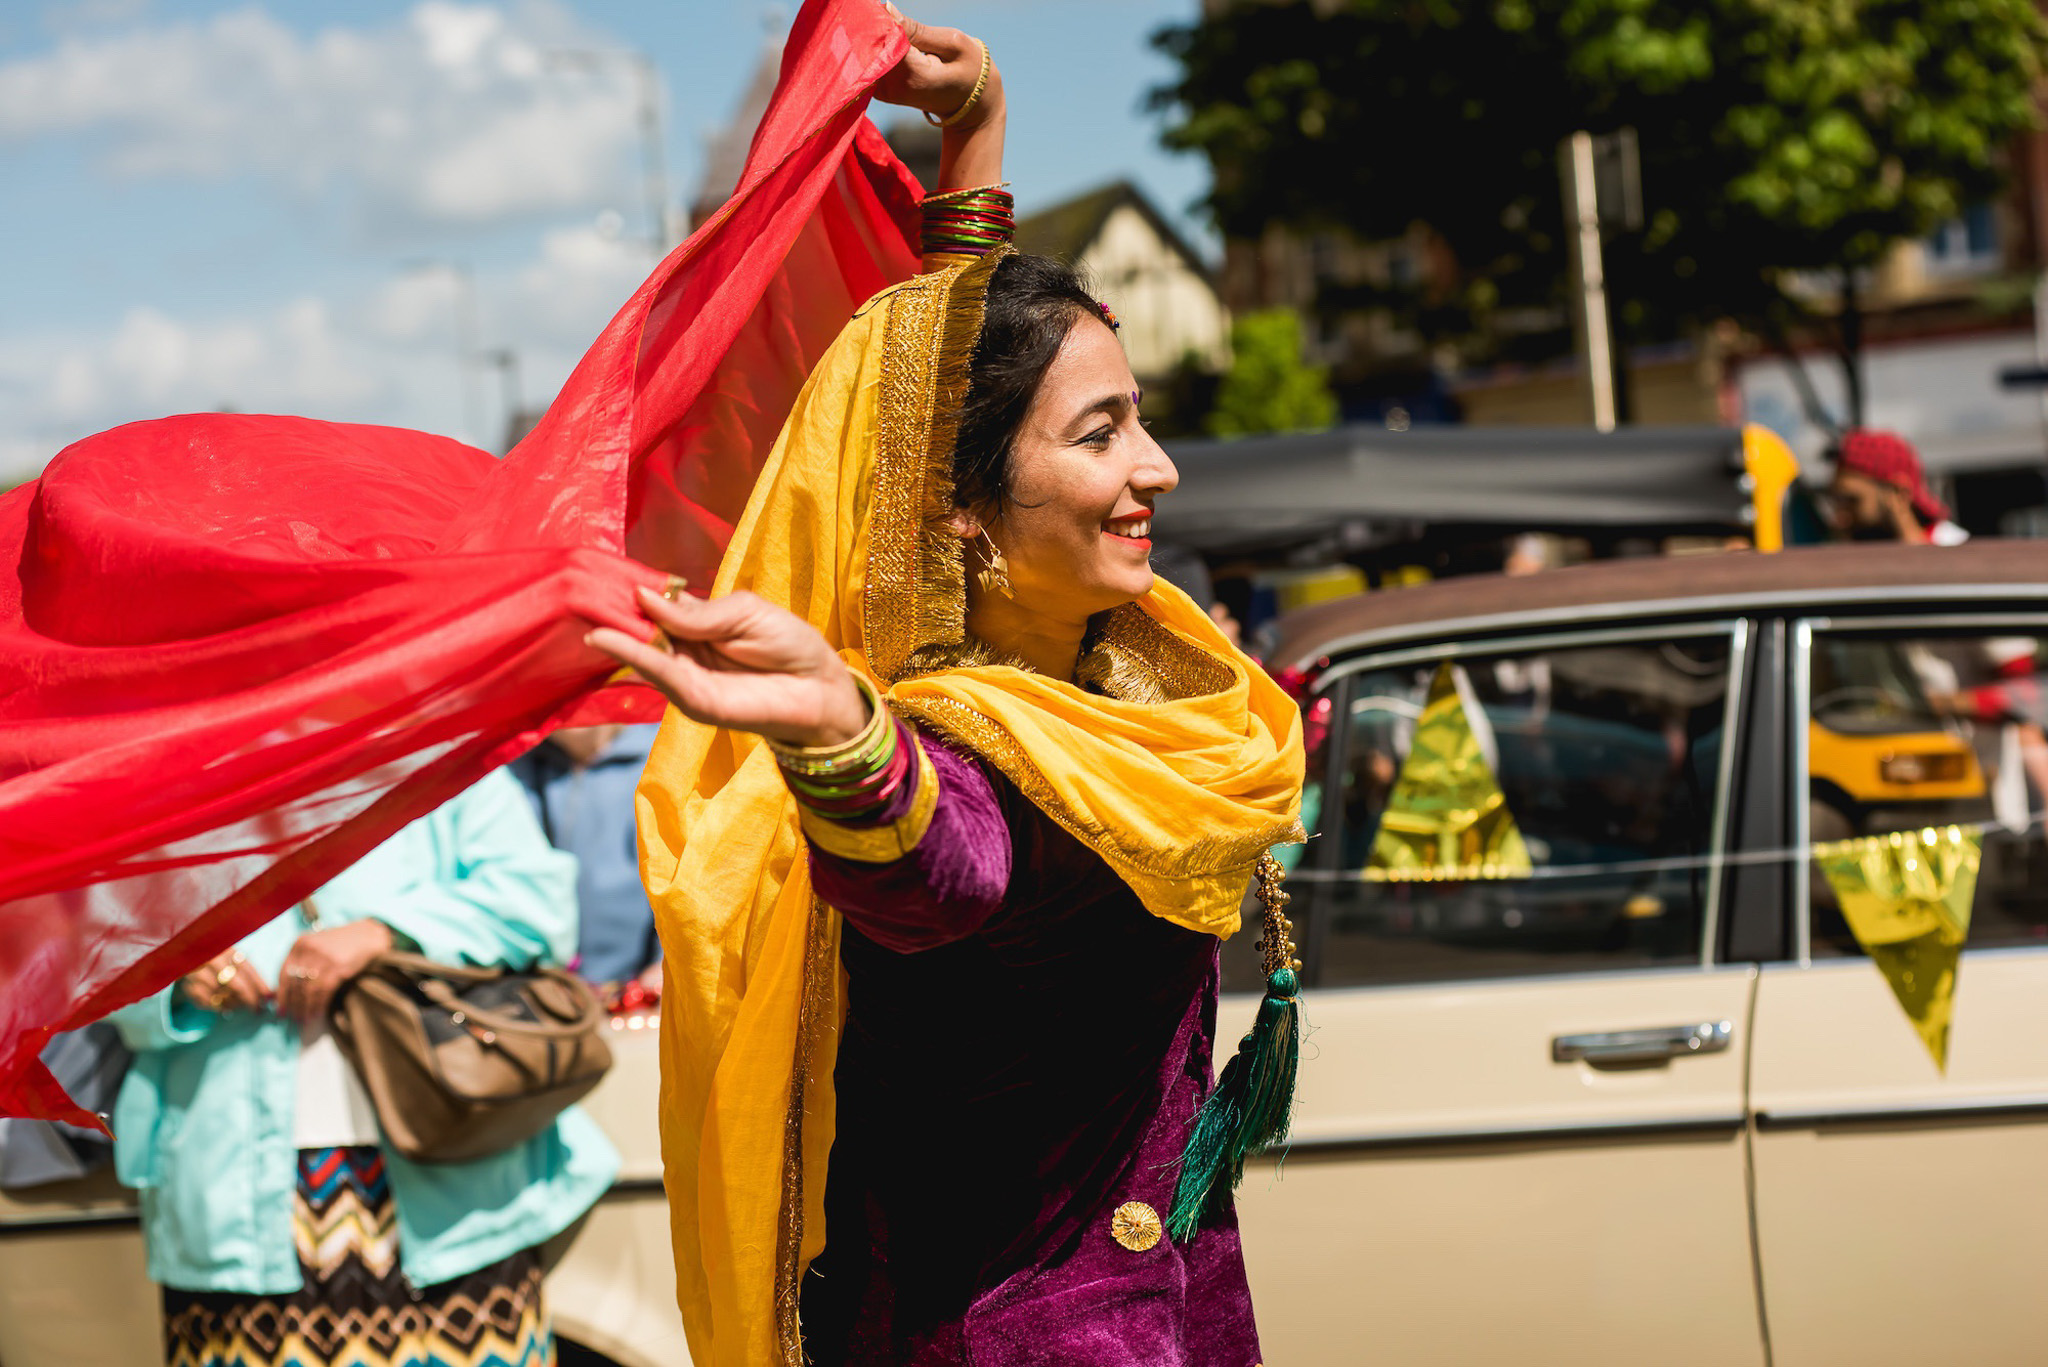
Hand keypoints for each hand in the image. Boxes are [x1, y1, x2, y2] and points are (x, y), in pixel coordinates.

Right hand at [180, 949, 270, 1014]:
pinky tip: (226, 1007)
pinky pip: (208, 1003)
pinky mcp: (188, 987)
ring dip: (235, 1003)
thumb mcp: (231, 958)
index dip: (259, 985)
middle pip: (237, 985)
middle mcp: (210, 960)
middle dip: (250, 999)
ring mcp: (197, 974)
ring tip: (242, 1005)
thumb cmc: (216, 959)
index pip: (247, 969)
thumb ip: (248, 973)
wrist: (184, 955)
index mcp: (225, 949)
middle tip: (258, 1008)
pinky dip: (219, 1007)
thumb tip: (268, 994)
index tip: (269, 997)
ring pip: (222, 996)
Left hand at [278, 920, 393, 1024]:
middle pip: (295, 983)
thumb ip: (302, 962)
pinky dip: (319, 1005)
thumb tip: (288, 990)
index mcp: (300, 944)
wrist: (369, 935)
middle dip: (293, 1004)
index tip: (281, 1009)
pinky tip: (318, 1013)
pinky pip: (323, 991)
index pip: (284, 973)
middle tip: (293, 1018)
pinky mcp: (338, 967)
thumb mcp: (317, 946)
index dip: (282, 994)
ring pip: (308, 990)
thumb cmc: (341, 943)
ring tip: (305, 1019)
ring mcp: (324, 958)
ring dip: (306, 1008)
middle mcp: (309, 949)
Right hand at [587, 586, 869, 748]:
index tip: (594, 574)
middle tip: (573, 591)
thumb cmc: (788, 643)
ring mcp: (684, 676)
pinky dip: (632, 655)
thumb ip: (696, 611)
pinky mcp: (693, 699)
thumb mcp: (744, 611)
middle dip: (609, 612)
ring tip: (582, 612)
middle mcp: (682, 649)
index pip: (652, 605)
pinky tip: (607, 639)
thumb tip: (644, 597)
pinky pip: (658, 673)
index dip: (628, 591)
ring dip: (611, 633)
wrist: (819, 686)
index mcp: (694, 622)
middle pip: (638, 629)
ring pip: (640, 651)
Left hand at [873, 4, 1002, 129]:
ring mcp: (885, 93)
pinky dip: (874, 48)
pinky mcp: (879, 90)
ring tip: (891, 29)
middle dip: (874, 27)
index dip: (881, 20)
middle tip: (882, 12)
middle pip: (871, 48)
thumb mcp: (952, 43)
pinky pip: (868, 63)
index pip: (885, 40)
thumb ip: (917, 29)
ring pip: (866, 55)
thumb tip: (885, 8)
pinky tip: (888, 41)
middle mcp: (894, 88)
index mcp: (915, 76)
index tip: (882, 7)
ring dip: (873, 37)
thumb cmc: (967, 69)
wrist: (966, 103)